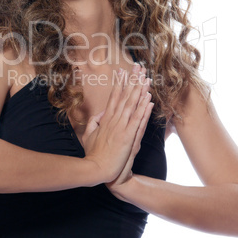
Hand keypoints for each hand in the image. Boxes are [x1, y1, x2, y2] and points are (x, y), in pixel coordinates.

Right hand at [82, 65, 151, 182]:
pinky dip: (143, 108)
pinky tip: (149, 98)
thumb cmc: (93, 154)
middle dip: (131, 80)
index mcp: (105, 119)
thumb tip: (100, 112)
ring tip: (146, 77)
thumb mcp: (88, 135)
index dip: (119, 83)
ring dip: (139, 90)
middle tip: (138, 67)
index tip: (122, 71)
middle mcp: (113, 120)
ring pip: (132, 105)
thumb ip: (94, 121)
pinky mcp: (128, 137)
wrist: (96, 170)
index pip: (114, 97)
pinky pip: (138, 119)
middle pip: (124, 96)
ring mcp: (121, 127)